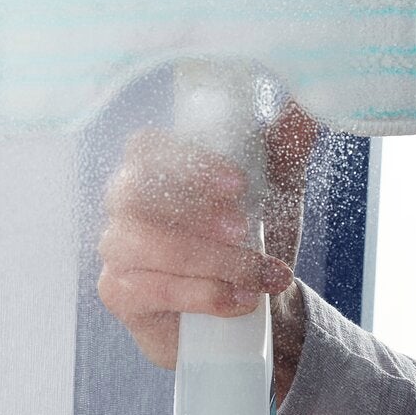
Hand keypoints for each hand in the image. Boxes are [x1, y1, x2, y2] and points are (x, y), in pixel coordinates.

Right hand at [96, 102, 318, 371]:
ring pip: (143, 245)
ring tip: (255, 275)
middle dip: (192, 212)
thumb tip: (301, 107)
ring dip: (209, 260)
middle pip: (131, 193)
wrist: (252, 307)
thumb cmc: (254, 238)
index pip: (146, 147)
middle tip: (242, 229)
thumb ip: (286, 144)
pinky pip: (150, 290)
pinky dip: (203, 295)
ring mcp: (115, 248)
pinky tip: (239, 300)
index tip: (238, 184)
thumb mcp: (276, 189)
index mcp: (154, 166)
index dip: (188, 163)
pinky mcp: (117, 293)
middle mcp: (123, 202)